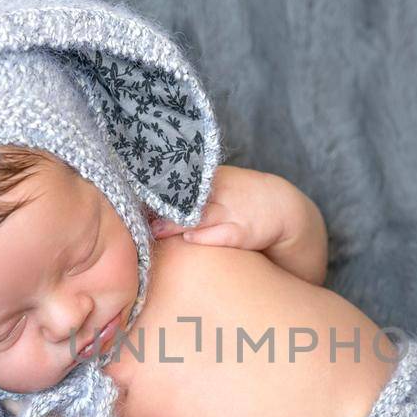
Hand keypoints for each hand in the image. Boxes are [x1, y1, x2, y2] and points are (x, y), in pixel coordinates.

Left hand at [149, 165, 284, 252]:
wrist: (281, 206)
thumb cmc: (241, 196)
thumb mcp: (219, 182)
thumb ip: (190, 189)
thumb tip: (151, 197)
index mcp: (212, 177)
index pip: (180, 181)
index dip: (158, 191)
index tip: (135, 197)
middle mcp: (221, 191)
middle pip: (186, 199)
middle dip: (162, 208)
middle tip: (137, 217)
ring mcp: (232, 211)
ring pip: (200, 217)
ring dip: (177, 224)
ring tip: (156, 231)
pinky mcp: (243, 232)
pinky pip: (222, 234)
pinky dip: (206, 236)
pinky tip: (189, 238)